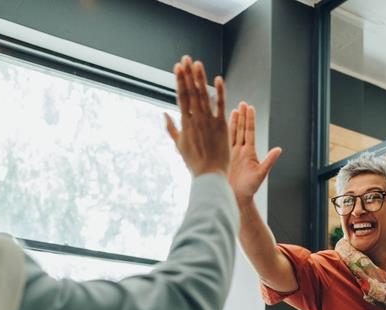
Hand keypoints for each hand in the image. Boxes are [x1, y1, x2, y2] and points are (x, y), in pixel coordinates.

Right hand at [165, 56, 228, 176]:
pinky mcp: (222, 127)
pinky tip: (217, 79)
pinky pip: (221, 106)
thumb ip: (171, 128)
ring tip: (197, 63)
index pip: (181, 97)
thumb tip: (163, 114)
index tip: (177, 67)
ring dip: (200, 78)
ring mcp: (209, 122)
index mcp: (185, 123)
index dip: (179, 80)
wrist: (209, 175)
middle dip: (188, 74)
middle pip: (191, 92)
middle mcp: (196, 119)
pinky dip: (219, 92)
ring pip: (203, 96)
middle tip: (186, 58)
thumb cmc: (194, 163)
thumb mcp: (179, 145)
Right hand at [228, 102, 280, 206]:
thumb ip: (269, 161)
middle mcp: (242, 151)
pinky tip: (222, 124)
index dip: (250, 120)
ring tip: (234, 109)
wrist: (237, 197)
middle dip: (243, 117)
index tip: (249, 107)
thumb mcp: (260, 174)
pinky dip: (224, 132)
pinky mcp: (226, 158)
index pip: (250, 132)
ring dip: (234, 122)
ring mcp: (233, 154)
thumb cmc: (249, 188)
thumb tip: (279, 149)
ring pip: (233, 134)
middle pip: (242, 130)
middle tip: (243, 103)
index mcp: (250, 153)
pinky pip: (225, 142)